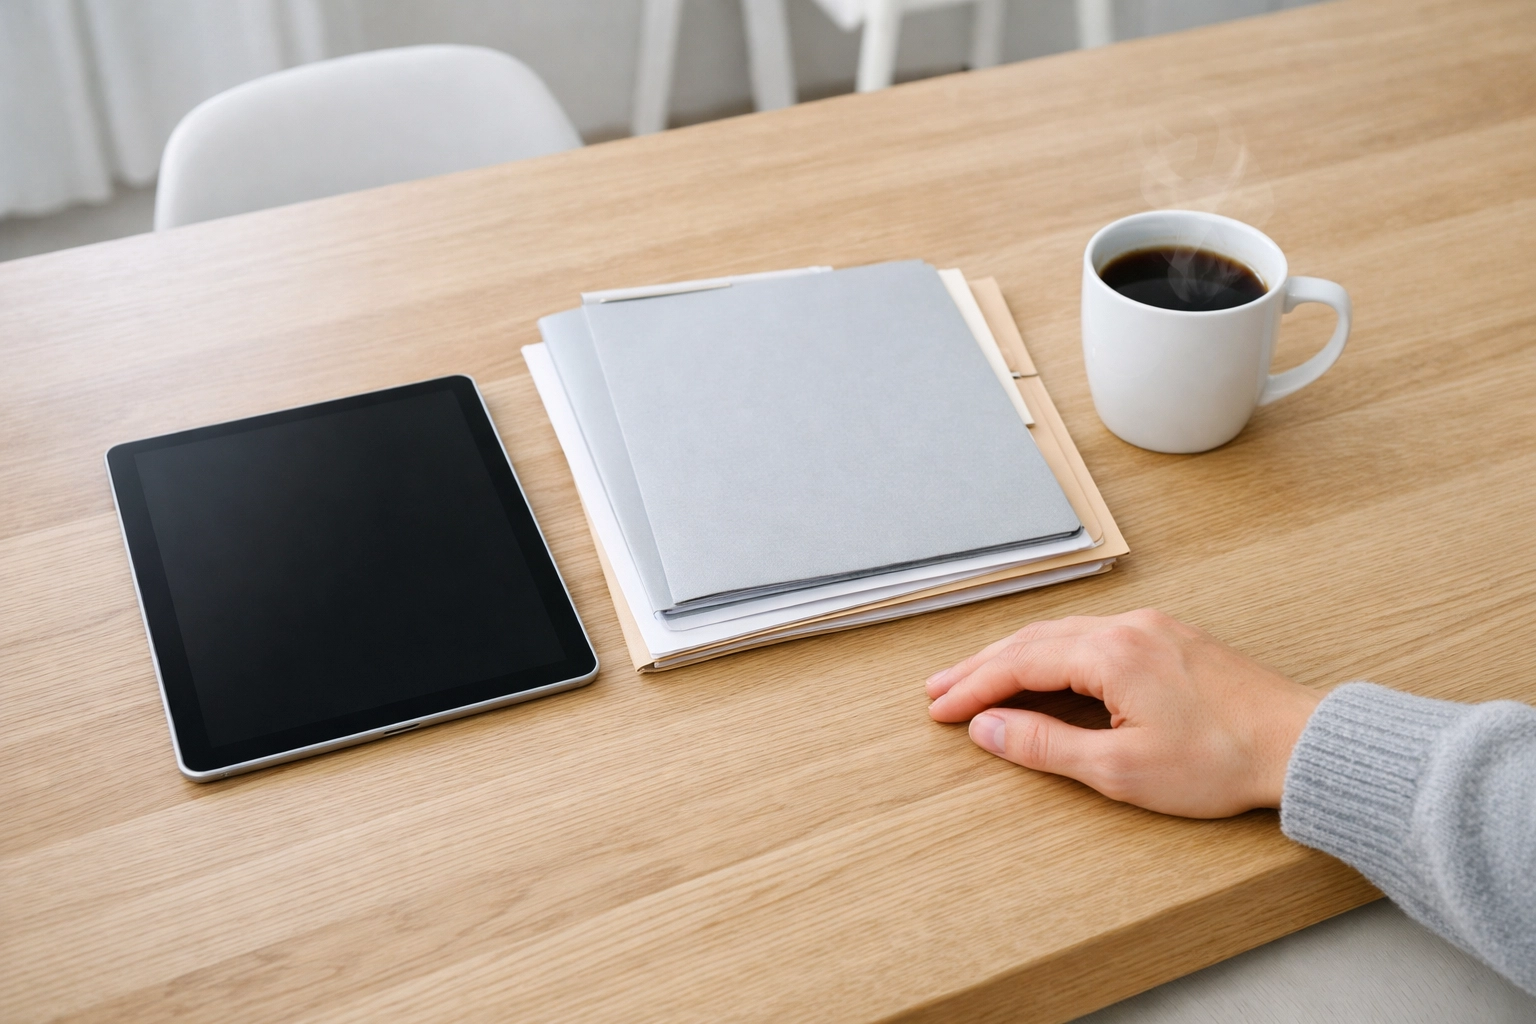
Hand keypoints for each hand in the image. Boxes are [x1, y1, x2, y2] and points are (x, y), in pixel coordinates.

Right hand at [925, 609, 1321, 817]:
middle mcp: (1125, 628)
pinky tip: (1045, 666)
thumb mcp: (1121, 769)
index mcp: (1109, 654)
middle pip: (1032, 640)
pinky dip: (1053, 652)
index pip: (1017, 664)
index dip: (972, 688)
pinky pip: (1092, 634)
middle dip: (981, 667)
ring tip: (978, 678)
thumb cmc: (1222, 761)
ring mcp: (1151, 628)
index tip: (938, 710)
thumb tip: (988, 728)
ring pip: (1062, 633)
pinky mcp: (1170, 639)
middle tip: (939, 689)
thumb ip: (1045, 745)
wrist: (1303, 744)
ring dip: (1015, 656)